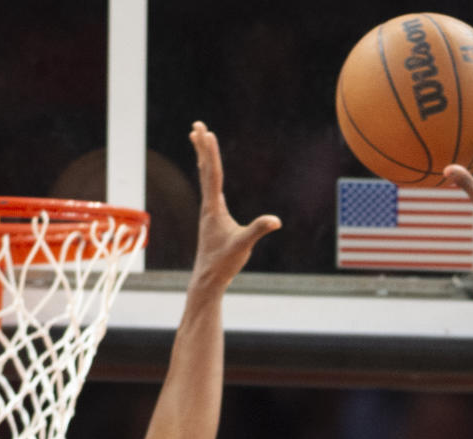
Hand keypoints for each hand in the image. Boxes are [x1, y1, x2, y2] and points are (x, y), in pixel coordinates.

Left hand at [188, 120, 280, 290]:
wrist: (208, 279)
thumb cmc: (224, 263)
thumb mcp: (243, 246)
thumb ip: (258, 231)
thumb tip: (275, 221)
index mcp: (214, 208)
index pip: (213, 174)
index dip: (211, 153)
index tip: (208, 133)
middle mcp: (208, 206)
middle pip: (204, 169)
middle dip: (201, 146)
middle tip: (196, 125)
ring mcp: (208, 212)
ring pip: (204, 177)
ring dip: (202, 156)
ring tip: (198, 139)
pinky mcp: (211, 218)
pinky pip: (208, 188)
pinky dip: (208, 173)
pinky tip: (209, 172)